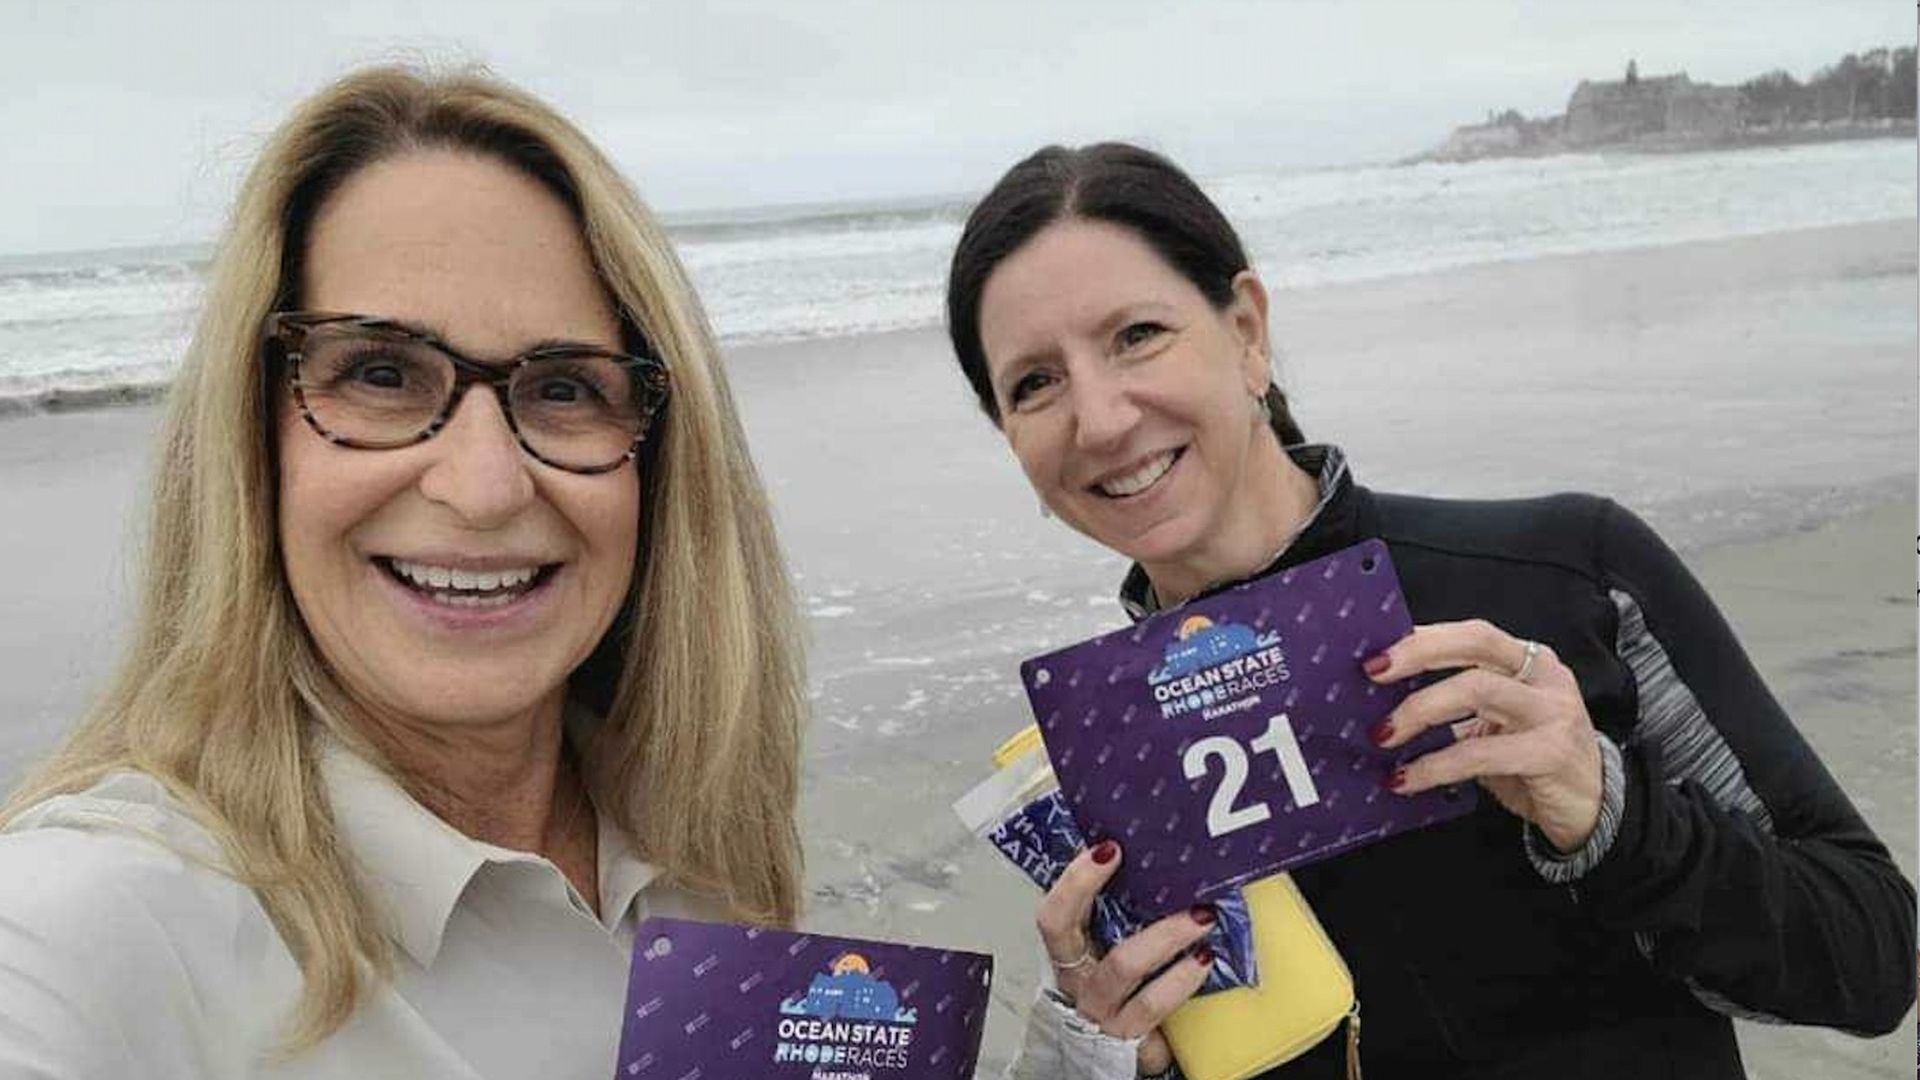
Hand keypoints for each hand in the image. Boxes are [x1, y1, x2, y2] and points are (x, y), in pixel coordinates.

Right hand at [1036, 839, 1214, 1076]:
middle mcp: (1077, 978)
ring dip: (1164, 936)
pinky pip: (1153, 1005)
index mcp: (1070, 950)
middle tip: (1135, 861)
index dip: (1075, 879)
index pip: (1055, 911)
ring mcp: (1100, 1008)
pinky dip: (1181, 979)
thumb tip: (1149, 856)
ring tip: (1200, 918)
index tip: (1108, 848)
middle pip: (1067, 928)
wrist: (1116, 1054)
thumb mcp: (1114, 950)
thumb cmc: (1121, 991)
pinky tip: (1202, 961)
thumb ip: (1120, 913)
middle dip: (1089, 886)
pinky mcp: (1129, 1034)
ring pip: (1121, 965)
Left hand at [1365, 619, 1602, 851]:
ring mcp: (1552, 711)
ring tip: (1384, 736)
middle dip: (1418, 654)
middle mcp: (1544, 676)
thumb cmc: (1533, 759)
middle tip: (1373, 675)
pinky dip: (1436, 765)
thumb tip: (1386, 699)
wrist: (1595, 808)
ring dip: (1420, 711)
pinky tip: (1408, 779)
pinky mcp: (1550, 752)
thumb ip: (1458, 703)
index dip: (1423, 638)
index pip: (1472, 634)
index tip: (1376, 653)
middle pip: (1476, 644)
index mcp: (1529, 660)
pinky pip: (1479, 752)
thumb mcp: (1497, 722)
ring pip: (1477, 690)